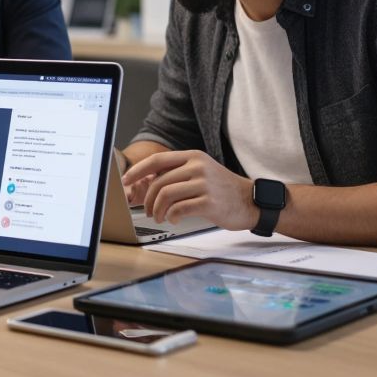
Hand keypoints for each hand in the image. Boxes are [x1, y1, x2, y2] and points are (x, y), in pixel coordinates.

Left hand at [121, 150, 256, 228]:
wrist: (250, 201)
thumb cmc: (222, 189)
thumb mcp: (201, 171)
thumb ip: (179, 172)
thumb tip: (148, 180)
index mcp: (193, 157)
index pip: (157, 160)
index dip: (138, 171)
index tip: (126, 180)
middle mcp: (197, 167)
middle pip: (159, 182)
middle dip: (147, 199)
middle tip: (147, 211)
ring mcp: (204, 183)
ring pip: (166, 195)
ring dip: (157, 210)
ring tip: (158, 217)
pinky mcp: (209, 201)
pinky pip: (179, 209)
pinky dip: (171, 216)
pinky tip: (173, 219)